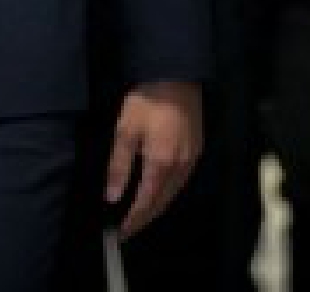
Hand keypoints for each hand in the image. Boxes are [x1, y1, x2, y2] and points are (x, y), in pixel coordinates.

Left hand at [107, 79, 201, 240]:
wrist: (176, 76)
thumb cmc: (146, 101)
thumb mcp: (125, 131)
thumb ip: (119, 166)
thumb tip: (113, 198)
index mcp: (161, 164)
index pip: (146, 203)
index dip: (133, 220)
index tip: (120, 233)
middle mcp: (181, 167)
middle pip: (162, 202)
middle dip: (145, 218)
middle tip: (129, 230)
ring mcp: (192, 158)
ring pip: (174, 193)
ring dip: (157, 207)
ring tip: (140, 215)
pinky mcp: (197, 149)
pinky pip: (181, 181)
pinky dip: (168, 192)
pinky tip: (158, 191)